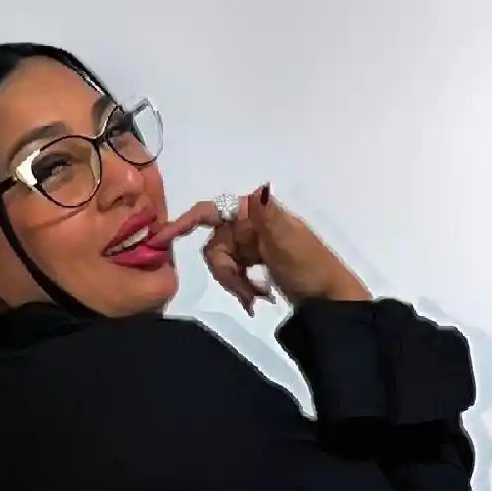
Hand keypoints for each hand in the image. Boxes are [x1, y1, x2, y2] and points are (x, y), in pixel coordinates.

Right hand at [152, 186, 370, 313]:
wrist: (329, 299)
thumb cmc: (310, 267)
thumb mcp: (288, 242)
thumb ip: (267, 217)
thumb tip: (257, 190)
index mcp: (255, 211)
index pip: (212, 211)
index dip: (185, 222)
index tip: (162, 239)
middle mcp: (249, 224)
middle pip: (214, 245)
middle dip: (225, 270)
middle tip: (244, 291)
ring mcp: (251, 245)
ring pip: (221, 263)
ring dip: (234, 283)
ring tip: (254, 297)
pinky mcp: (253, 265)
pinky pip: (232, 275)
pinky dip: (240, 288)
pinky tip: (256, 298)